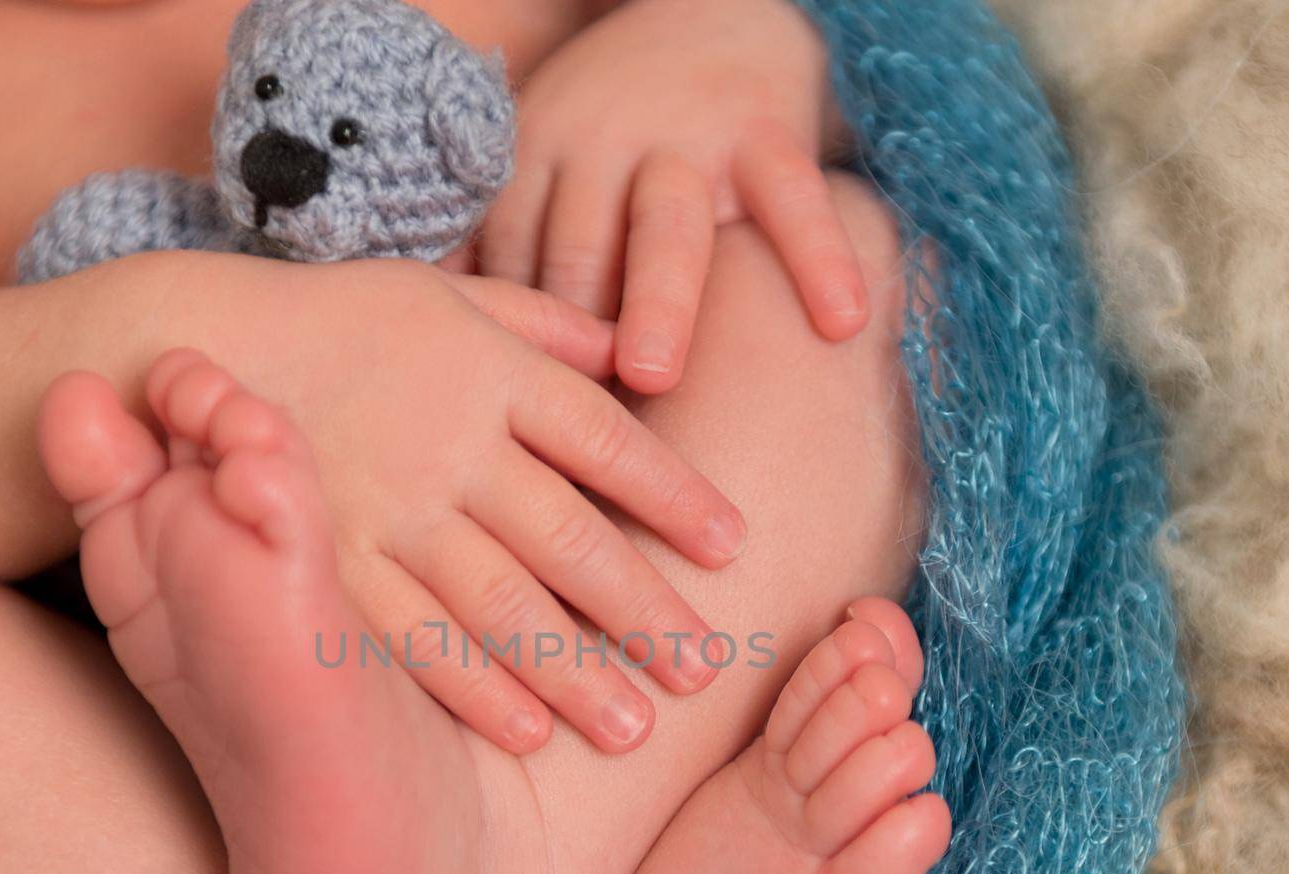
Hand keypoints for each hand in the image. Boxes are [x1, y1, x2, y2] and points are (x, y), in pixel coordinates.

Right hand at [168, 253, 746, 754]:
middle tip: (703, 673)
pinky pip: (409, 637)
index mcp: (489, 374)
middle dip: (642, 610)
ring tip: (634, 729)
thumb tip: (629, 345)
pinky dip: (471, 688)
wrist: (195, 344)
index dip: (676, 496)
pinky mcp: (328, 565)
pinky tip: (527, 733)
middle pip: (570, 537)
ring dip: (574, 671)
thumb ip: (540, 323)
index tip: (732, 548)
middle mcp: (449, 446)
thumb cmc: (338, 323)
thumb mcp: (444, 294)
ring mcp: (386, 511)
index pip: (608, 440)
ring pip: (501, 603)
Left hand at [480, 0, 868, 393]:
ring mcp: (688, 141)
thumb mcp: (542, 160)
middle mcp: (604, 145)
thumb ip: (498, 239)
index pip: (513, 257)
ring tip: (655, 374)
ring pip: (668, 229)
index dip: (512, 337)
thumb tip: (447, 346)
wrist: (714, 11)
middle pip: (579, 249)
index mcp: (537, 157)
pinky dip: (821, 259)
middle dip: (567, 325)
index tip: (504, 418)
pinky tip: (841, 324)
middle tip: (557, 412)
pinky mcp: (767, 136)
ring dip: (660, 302)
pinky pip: (797, 202)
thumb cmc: (612, 124)